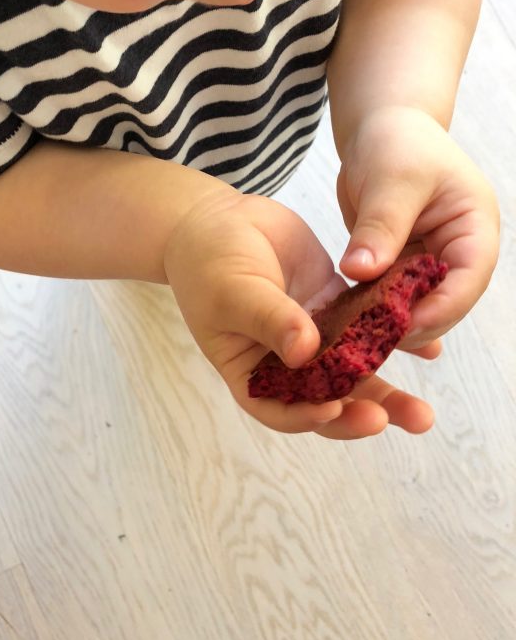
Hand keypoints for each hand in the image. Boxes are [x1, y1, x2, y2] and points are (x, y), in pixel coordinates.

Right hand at [163, 188, 437, 438]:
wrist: (218, 220)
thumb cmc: (210, 261)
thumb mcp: (234, 290)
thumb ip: (271, 318)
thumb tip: (305, 351)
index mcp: (251, 372)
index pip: (279, 408)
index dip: (306, 415)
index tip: (334, 407)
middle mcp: (285, 363)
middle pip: (326, 400)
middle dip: (361, 413)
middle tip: (394, 418)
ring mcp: (313, 336)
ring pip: (353, 372)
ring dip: (387, 393)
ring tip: (422, 414)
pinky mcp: (335, 308)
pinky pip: (368, 329)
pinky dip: (395, 340)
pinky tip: (428, 351)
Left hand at [337, 105, 499, 348]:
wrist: (380, 128)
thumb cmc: (397, 141)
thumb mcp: (391, 177)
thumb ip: (380, 225)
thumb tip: (362, 271)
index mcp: (475, 229)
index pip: (467, 280)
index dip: (438, 309)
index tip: (399, 327)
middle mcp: (457, 251)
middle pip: (442, 303)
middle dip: (410, 324)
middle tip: (368, 343)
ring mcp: (428, 261)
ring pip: (414, 306)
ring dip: (387, 322)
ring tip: (354, 341)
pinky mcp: (399, 265)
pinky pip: (388, 296)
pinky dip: (370, 310)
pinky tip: (345, 326)